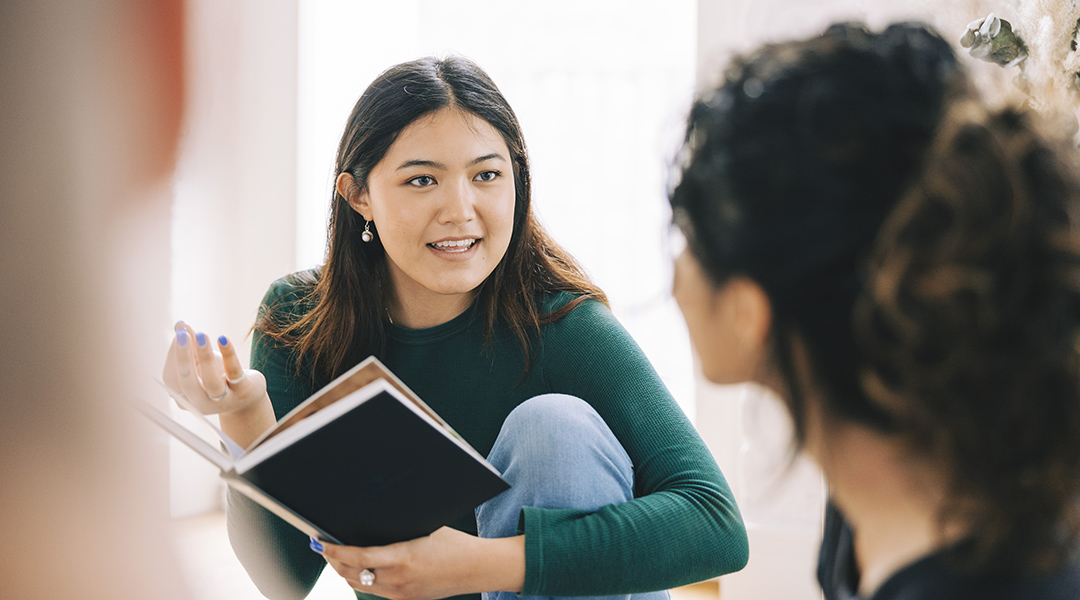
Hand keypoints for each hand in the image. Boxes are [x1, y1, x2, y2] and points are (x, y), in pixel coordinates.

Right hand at [162, 321, 266, 416]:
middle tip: (182, 334)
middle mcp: (201, 403)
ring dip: (205, 357)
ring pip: (212, 382)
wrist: (248, 398)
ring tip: (201, 335)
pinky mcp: (243, 392)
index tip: (179, 333)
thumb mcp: (201, 362)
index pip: (171, 378)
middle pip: (187, 383)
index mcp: (185, 397)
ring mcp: (224, 400)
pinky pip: (234, 373)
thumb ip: (190, 345)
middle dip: (183, 357)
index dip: (173, 355)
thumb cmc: (218, 376)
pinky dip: (228, 354)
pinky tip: (223, 339)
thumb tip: (180, 324)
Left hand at [317, 528, 524, 599]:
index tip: (321, 542)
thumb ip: (398, 528)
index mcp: (402, 558)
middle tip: (322, 547)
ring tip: (335, 557)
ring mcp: (399, 593)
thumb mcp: (426, 528)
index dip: (334, 551)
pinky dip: (361, 578)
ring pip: (359, 584)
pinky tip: (358, 568)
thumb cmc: (455, 544)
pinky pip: (375, 589)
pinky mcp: (405, 599)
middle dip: (333, 560)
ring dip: (344, 571)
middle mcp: (397, 580)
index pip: (357, 557)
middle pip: (351, 573)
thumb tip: (372, 516)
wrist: (476, 569)